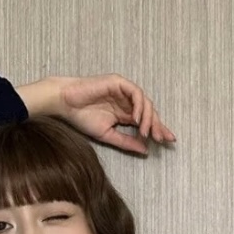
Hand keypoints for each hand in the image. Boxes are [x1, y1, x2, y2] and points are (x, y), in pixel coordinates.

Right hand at [17, 74, 175, 154]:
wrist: (66, 104)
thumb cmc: (82, 118)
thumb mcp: (108, 135)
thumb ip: (126, 142)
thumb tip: (145, 151)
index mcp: (125, 113)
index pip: (146, 121)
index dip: (158, 130)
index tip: (167, 142)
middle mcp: (127, 101)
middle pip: (150, 112)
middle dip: (158, 125)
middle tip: (163, 139)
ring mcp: (123, 91)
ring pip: (145, 102)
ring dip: (149, 118)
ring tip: (147, 132)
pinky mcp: (118, 82)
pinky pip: (135, 93)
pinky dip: (140, 106)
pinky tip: (138, 119)